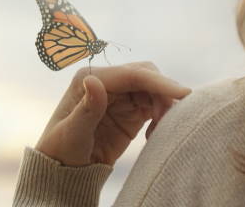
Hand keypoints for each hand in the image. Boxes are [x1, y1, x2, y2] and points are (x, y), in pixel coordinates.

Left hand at [35, 61, 190, 166]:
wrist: (66, 169)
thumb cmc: (61, 150)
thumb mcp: (71, 134)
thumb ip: (87, 109)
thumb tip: (92, 80)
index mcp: (90, 78)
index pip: (131, 74)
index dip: (158, 82)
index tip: (183, 94)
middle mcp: (107, 81)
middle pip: (146, 75)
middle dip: (162, 92)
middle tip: (166, 120)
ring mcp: (120, 95)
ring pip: (154, 89)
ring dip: (164, 105)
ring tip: (158, 131)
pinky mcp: (131, 111)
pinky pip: (155, 105)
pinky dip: (162, 116)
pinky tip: (154, 135)